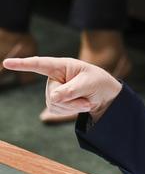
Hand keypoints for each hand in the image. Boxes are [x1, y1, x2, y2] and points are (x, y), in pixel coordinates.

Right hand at [2, 56, 121, 121]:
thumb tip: (53, 98)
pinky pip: (57, 110)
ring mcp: (53, 90)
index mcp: (62, 66)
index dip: (23, 64)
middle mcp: (54, 77)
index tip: (7, 63)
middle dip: (71, 101)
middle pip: (52, 93)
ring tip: (86, 101)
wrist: (105, 95)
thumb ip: (71, 90)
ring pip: (54, 104)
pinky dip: (71, 111)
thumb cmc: (98, 83)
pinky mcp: (54, 102)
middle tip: (87, 100)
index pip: (39, 64)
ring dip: (73, 107)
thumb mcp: (89, 84)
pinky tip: (80, 105)